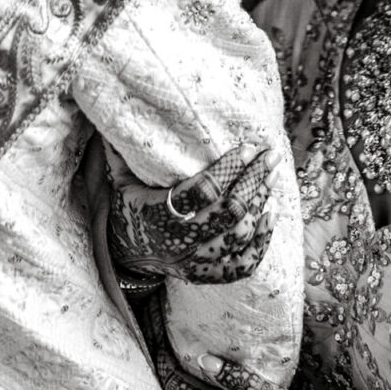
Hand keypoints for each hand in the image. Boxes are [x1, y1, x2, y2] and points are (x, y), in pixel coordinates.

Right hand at [106, 138, 277, 284]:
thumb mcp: (122, 181)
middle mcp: (179, 242)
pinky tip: (271, 213)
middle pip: (229, 212)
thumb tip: (118, 114)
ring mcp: (195, 262)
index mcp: (158, 216)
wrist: (127, 256)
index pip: (202, 192)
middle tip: (270, 155)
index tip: (246, 148)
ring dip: (260, 202)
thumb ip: (124, 151)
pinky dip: (261, 240)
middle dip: (254, 180)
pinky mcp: (208, 275)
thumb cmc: (129, 209)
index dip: (228, 169)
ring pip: (239, 234)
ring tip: (272, 175)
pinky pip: (244, 264)